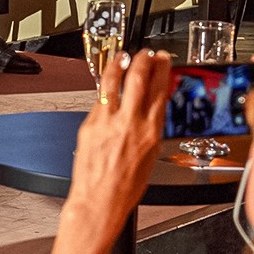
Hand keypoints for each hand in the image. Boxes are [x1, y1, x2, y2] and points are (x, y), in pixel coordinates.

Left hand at [61, 49, 171, 249]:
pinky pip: (99, 101)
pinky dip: (105, 90)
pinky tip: (107, 85)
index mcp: (151, 132)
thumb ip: (149, 128)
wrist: (100, 200)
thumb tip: (150, 109)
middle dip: (144, 60)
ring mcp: (107, 122)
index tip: (163, 61)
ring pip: (113, 82)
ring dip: (120, 64)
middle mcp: (130, 123)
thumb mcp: (150, 155)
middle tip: (147, 53)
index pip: (160, 91)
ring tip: (124, 56)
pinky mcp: (89, 124)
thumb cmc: (126, 187)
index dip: (162, 71)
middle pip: (139, 79)